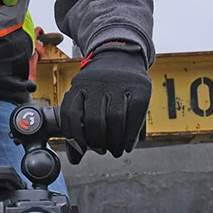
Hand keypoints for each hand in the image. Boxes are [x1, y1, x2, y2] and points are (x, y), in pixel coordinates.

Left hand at [60, 42, 151, 163]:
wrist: (121, 54)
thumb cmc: (99, 84)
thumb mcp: (84, 93)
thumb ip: (78, 120)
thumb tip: (74, 157)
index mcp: (79, 84)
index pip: (71, 114)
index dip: (74, 137)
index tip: (79, 151)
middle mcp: (97, 83)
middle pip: (93, 120)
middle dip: (96, 142)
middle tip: (100, 150)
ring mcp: (120, 84)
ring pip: (114, 119)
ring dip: (114, 142)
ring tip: (115, 151)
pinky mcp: (140, 88)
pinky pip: (135, 116)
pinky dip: (130, 135)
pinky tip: (128, 145)